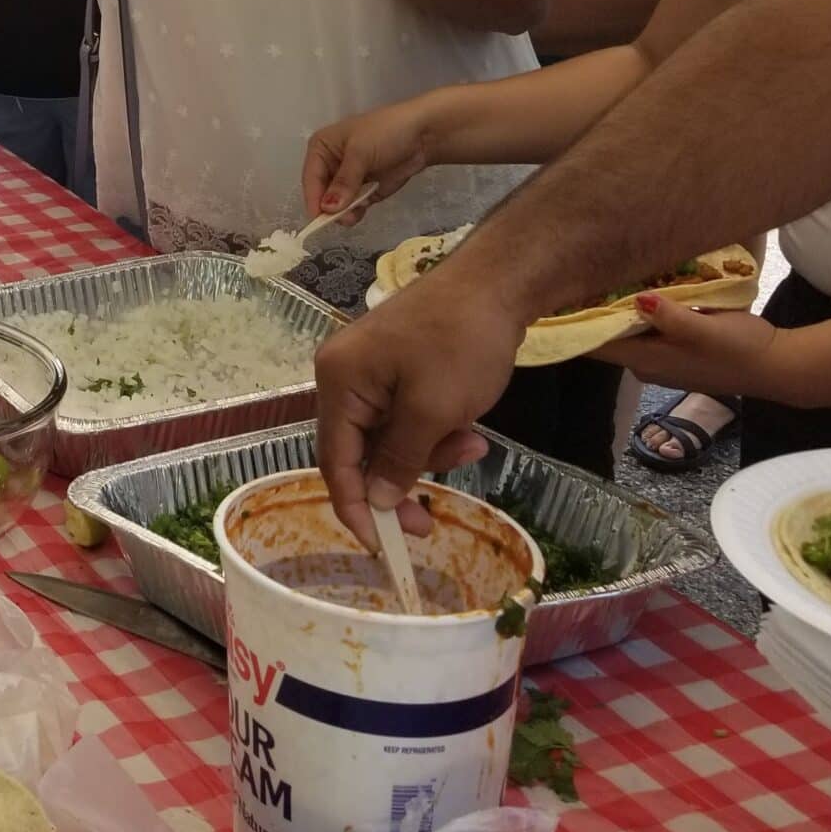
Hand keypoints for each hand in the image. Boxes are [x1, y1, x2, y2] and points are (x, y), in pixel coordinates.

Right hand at [301, 98, 433, 219]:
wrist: (424, 133)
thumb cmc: (386, 133)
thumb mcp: (360, 153)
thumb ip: (344, 182)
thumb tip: (327, 208)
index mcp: (322, 147)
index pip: (311, 177)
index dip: (313, 198)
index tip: (318, 219)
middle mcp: (331, 163)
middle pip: (322, 192)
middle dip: (330, 208)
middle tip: (343, 220)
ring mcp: (349, 178)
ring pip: (337, 202)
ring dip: (343, 212)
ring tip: (354, 217)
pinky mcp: (366, 189)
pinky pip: (354, 206)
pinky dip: (356, 211)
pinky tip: (362, 212)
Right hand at [313, 243, 529, 548]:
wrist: (496, 282)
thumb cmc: (460, 342)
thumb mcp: (433, 410)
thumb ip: (399, 460)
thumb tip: (375, 502)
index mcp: (338, 382)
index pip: (334, 461)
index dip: (354, 508)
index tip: (382, 548)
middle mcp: (343, 376)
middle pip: (360, 452)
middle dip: (401, 480)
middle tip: (432, 521)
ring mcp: (371, 371)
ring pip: (388, 439)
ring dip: (428, 453)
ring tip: (472, 443)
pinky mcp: (398, 368)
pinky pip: (405, 417)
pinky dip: (434, 431)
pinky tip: (468, 426)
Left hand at [590, 294, 794, 400]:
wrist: (776, 368)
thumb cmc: (739, 349)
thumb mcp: (705, 329)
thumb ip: (670, 316)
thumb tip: (638, 299)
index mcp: (645, 360)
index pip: (594, 345)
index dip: (571, 325)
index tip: (553, 299)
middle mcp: (646, 365)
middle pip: (608, 337)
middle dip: (594, 311)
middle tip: (579, 274)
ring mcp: (661, 361)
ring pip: (628, 334)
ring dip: (619, 312)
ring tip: (604, 276)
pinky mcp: (677, 355)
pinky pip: (647, 333)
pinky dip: (639, 316)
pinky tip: (641, 292)